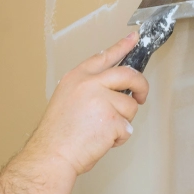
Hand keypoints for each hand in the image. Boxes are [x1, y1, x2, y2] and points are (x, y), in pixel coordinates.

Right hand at [25, 33, 149, 175]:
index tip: (134, 39)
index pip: (104, 56)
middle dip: (140, 86)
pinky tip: (101, 141)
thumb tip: (114, 90)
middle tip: (141, 96)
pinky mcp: (112, 119)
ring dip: (123, 121)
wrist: (52, 154)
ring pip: (130, 106)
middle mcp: (90, 84)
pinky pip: (127, 128)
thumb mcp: (67, 99)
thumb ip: (88, 89)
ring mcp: (102, 100)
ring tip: (102, 131)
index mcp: (77, 78)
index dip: (122, 47)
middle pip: (128, 75)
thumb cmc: (58, 134)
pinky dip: (118, 138)